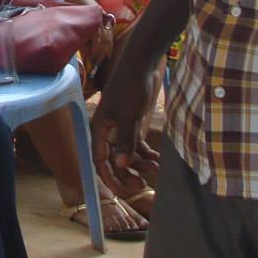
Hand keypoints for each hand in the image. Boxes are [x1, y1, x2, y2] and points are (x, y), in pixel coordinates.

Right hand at [91, 41, 154, 191]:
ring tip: (155, 171)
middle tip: (141, 184)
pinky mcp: (133, 123)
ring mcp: (120, 128)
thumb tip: (120, 165)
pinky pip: (137, 145)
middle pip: (113, 160)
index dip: (109, 177)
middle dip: (126, 174)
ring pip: (127, 154)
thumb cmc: (130, 88)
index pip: (99, 161)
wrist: (140, 65)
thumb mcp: (128, 116)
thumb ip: (124, 141)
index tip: (122, 191)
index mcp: (100, 130)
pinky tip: (158, 160)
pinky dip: (146, 154)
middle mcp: (108, 132)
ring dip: (139, 165)